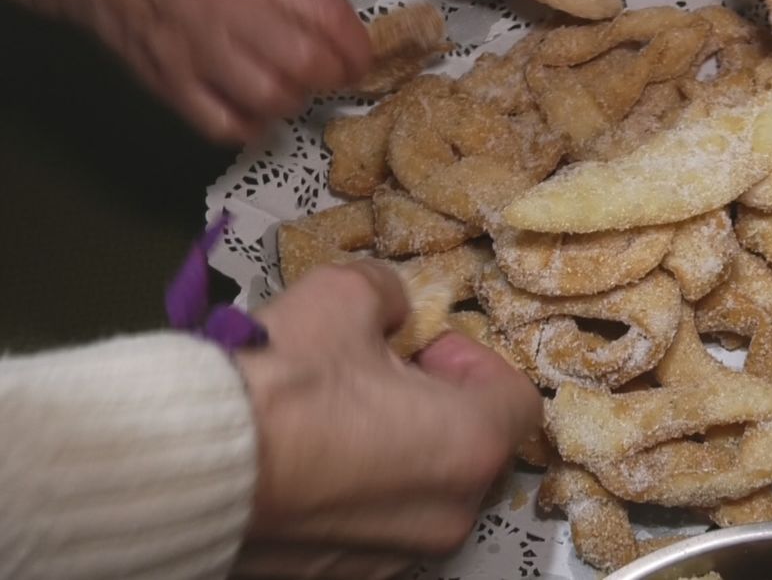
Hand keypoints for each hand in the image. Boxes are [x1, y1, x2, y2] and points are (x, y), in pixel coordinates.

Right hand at [11, 0, 369, 143]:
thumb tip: (335, 28)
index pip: (326, 14)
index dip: (355, 46)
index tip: (360, 57)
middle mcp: (223, 6)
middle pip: (305, 63)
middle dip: (332, 76)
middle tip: (333, 77)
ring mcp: (192, 49)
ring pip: (270, 98)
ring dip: (294, 100)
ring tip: (292, 88)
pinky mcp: (166, 82)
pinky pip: (223, 124)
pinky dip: (250, 125)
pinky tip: (253, 109)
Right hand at [234, 261, 541, 566]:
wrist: (183, 468)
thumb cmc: (276, 384)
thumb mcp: (340, 297)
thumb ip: (387, 293)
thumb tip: (391, 306)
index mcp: (468, 444)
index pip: (514, 397)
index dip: (471, 360)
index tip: (421, 346)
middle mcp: (449, 512)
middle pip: (470, 444)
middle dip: (434, 403)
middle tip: (374, 373)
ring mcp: (398, 554)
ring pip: (423, 487)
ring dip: (396, 448)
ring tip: (333, 416)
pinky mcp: (345, 575)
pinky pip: (375, 522)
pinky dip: (358, 490)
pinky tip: (307, 460)